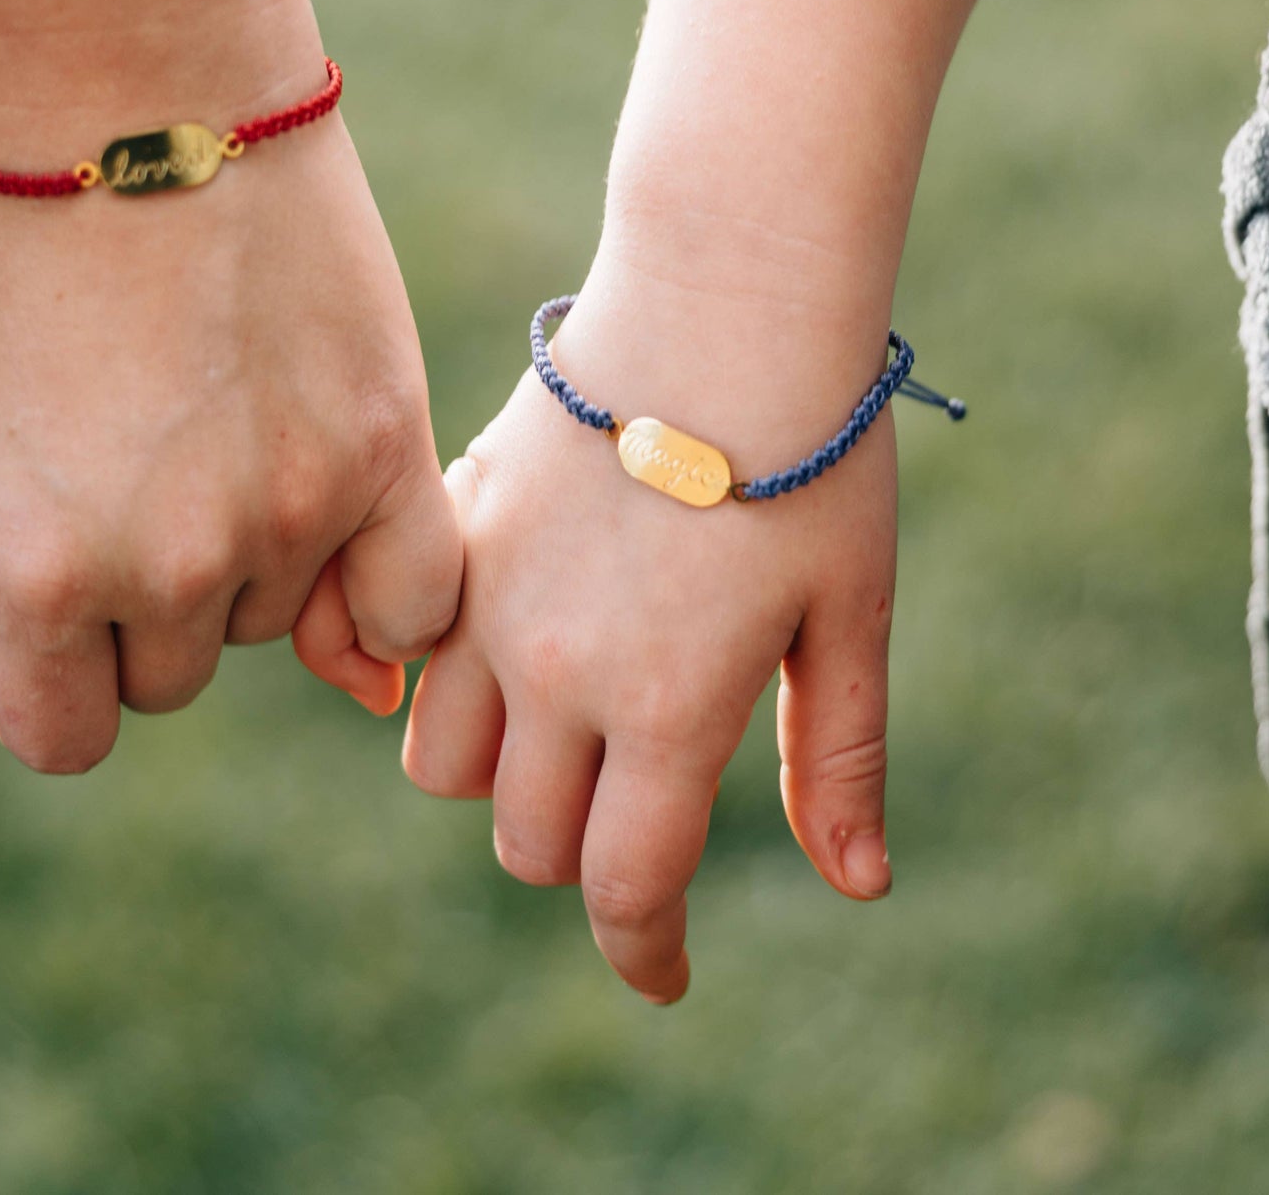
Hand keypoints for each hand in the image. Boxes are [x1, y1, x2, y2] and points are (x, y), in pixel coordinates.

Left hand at [0, 57, 461, 771]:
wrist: (142, 83)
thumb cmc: (15, 244)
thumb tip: (20, 682)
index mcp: (33, 570)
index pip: (62, 736)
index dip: (57, 673)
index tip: (67, 597)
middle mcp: (164, 566)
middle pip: (171, 674)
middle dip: (144, 602)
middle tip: (144, 463)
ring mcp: (291, 512)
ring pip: (279, 623)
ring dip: (252, 559)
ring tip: (223, 412)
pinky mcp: (387, 447)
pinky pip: (413, 603)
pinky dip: (378, 584)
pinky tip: (340, 504)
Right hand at [401, 261, 899, 1001]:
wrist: (721, 296)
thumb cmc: (812, 454)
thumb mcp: (848, 611)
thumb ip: (836, 757)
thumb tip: (856, 887)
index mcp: (667, 708)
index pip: (623, 888)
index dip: (645, 953)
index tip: (665, 973)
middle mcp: (557, 672)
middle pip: (526, 841)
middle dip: (583, 856)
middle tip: (637, 810)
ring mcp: (488, 599)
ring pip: (444, 761)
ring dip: (501, 773)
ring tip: (563, 723)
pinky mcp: (454, 531)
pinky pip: (412, 651)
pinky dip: (445, 679)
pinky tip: (508, 635)